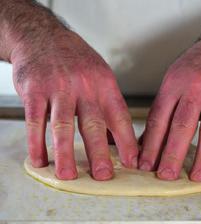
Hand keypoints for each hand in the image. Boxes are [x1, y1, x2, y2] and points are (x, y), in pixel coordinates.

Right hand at [12, 30, 137, 179]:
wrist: (44, 36)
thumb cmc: (77, 62)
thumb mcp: (101, 77)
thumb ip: (109, 108)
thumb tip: (118, 140)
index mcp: (104, 85)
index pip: (120, 117)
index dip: (127, 141)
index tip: (131, 162)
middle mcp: (84, 87)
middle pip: (93, 124)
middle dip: (99, 153)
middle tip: (103, 175)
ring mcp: (58, 88)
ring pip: (62, 125)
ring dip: (65, 153)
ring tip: (67, 175)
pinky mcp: (34, 91)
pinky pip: (34, 121)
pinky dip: (36, 143)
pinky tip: (40, 159)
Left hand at [139, 38, 200, 180]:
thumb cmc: (196, 68)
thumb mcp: (173, 83)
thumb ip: (162, 112)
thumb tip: (144, 141)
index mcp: (173, 86)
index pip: (158, 120)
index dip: (150, 145)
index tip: (144, 165)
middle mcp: (194, 88)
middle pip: (181, 125)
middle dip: (172, 154)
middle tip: (166, 176)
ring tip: (198, 176)